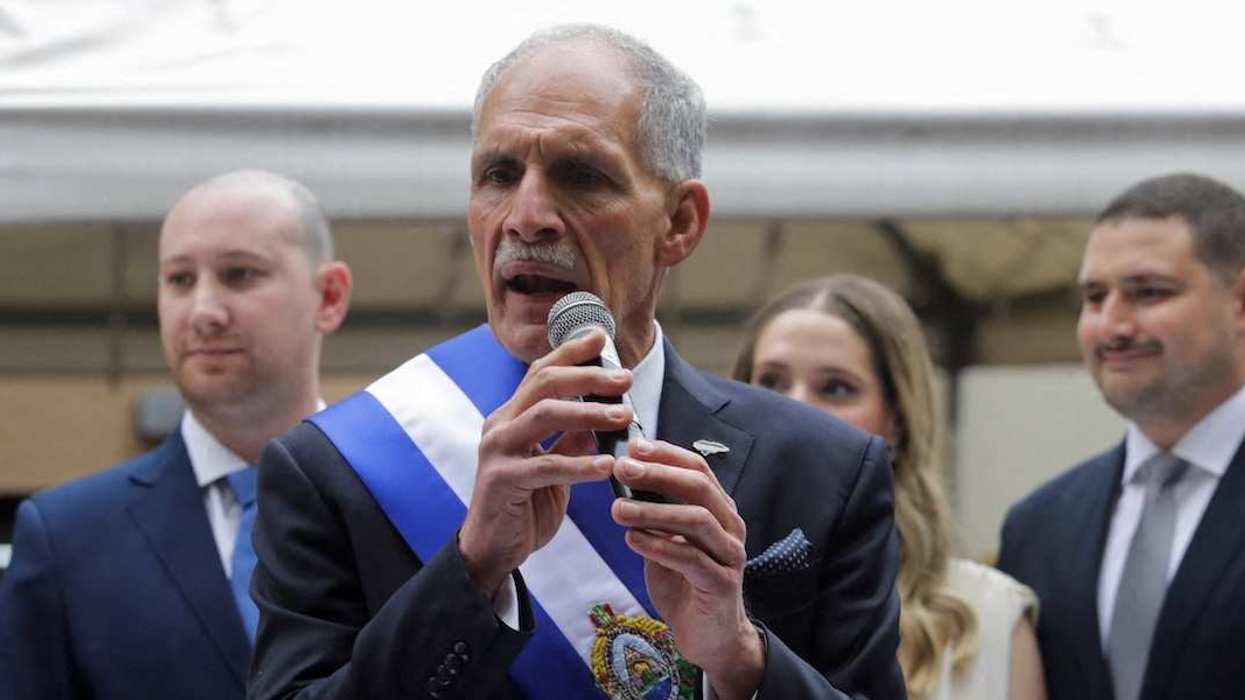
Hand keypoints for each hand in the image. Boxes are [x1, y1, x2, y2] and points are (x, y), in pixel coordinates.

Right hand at [458, 330, 632, 593]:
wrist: (493, 550)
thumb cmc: (525, 505)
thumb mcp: (553, 466)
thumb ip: (571, 440)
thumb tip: (604, 416)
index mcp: (510, 416)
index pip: (541, 372)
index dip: (571, 353)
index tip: (602, 339)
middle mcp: (500, 425)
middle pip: (544, 384)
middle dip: (588, 376)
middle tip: (625, 378)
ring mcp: (497, 451)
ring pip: (544, 415)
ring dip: (589, 412)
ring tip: (625, 415)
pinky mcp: (502, 481)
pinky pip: (546, 466)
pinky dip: (580, 464)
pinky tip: (608, 466)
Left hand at [610, 439, 764, 699]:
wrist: (710, 637)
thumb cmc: (684, 583)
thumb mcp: (666, 540)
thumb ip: (653, 512)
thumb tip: (623, 476)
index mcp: (719, 510)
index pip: (698, 468)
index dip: (667, 454)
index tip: (633, 445)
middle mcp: (730, 527)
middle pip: (699, 487)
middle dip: (658, 474)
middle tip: (622, 468)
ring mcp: (730, 555)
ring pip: (696, 520)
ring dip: (653, 511)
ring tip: (617, 509)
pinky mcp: (722, 585)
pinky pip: (691, 559)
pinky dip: (659, 546)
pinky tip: (632, 539)